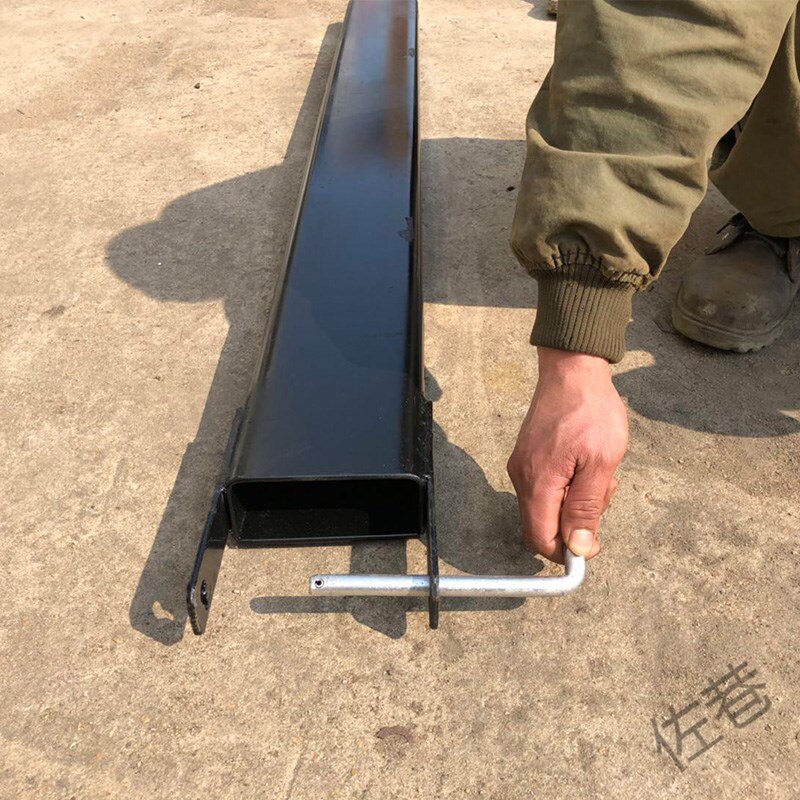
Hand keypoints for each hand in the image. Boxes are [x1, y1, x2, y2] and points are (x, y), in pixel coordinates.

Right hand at [506, 347, 627, 561]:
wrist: (572, 370)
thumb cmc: (591, 411)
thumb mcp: (601, 462)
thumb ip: (586, 508)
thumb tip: (578, 548)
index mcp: (538, 482)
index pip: (540, 539)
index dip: (566, 551)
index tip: (594, 540)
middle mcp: (521, 478)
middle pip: (542, 526)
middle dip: (574, 523)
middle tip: (602, 493)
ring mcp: (521, 466)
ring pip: (545, 508)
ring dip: (574, 502)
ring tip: (597, 472)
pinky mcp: (526, 458)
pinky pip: (544, 489)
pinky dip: (567, 487)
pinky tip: (585, 464)